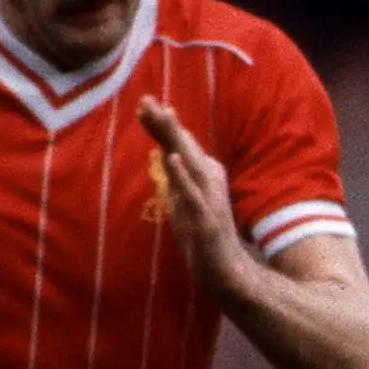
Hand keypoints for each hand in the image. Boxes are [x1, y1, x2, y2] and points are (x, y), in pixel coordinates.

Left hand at [136, 98, 249, 294]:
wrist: (225, 269)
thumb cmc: (203, 234)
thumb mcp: (185, 198)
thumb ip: (178, 175)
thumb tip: (169, 151)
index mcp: (202, 174)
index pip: (178, 144)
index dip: (161, 124)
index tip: (144, 103)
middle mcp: (208, 180)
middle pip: (184, 146)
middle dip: (165, 122)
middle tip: (147, 99)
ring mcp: (208, 197)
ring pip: (190, 161)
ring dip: (176, 138)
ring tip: (163, 115)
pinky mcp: (207, 217)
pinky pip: (193, 192)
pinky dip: (183, 174)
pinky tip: (173, 157)